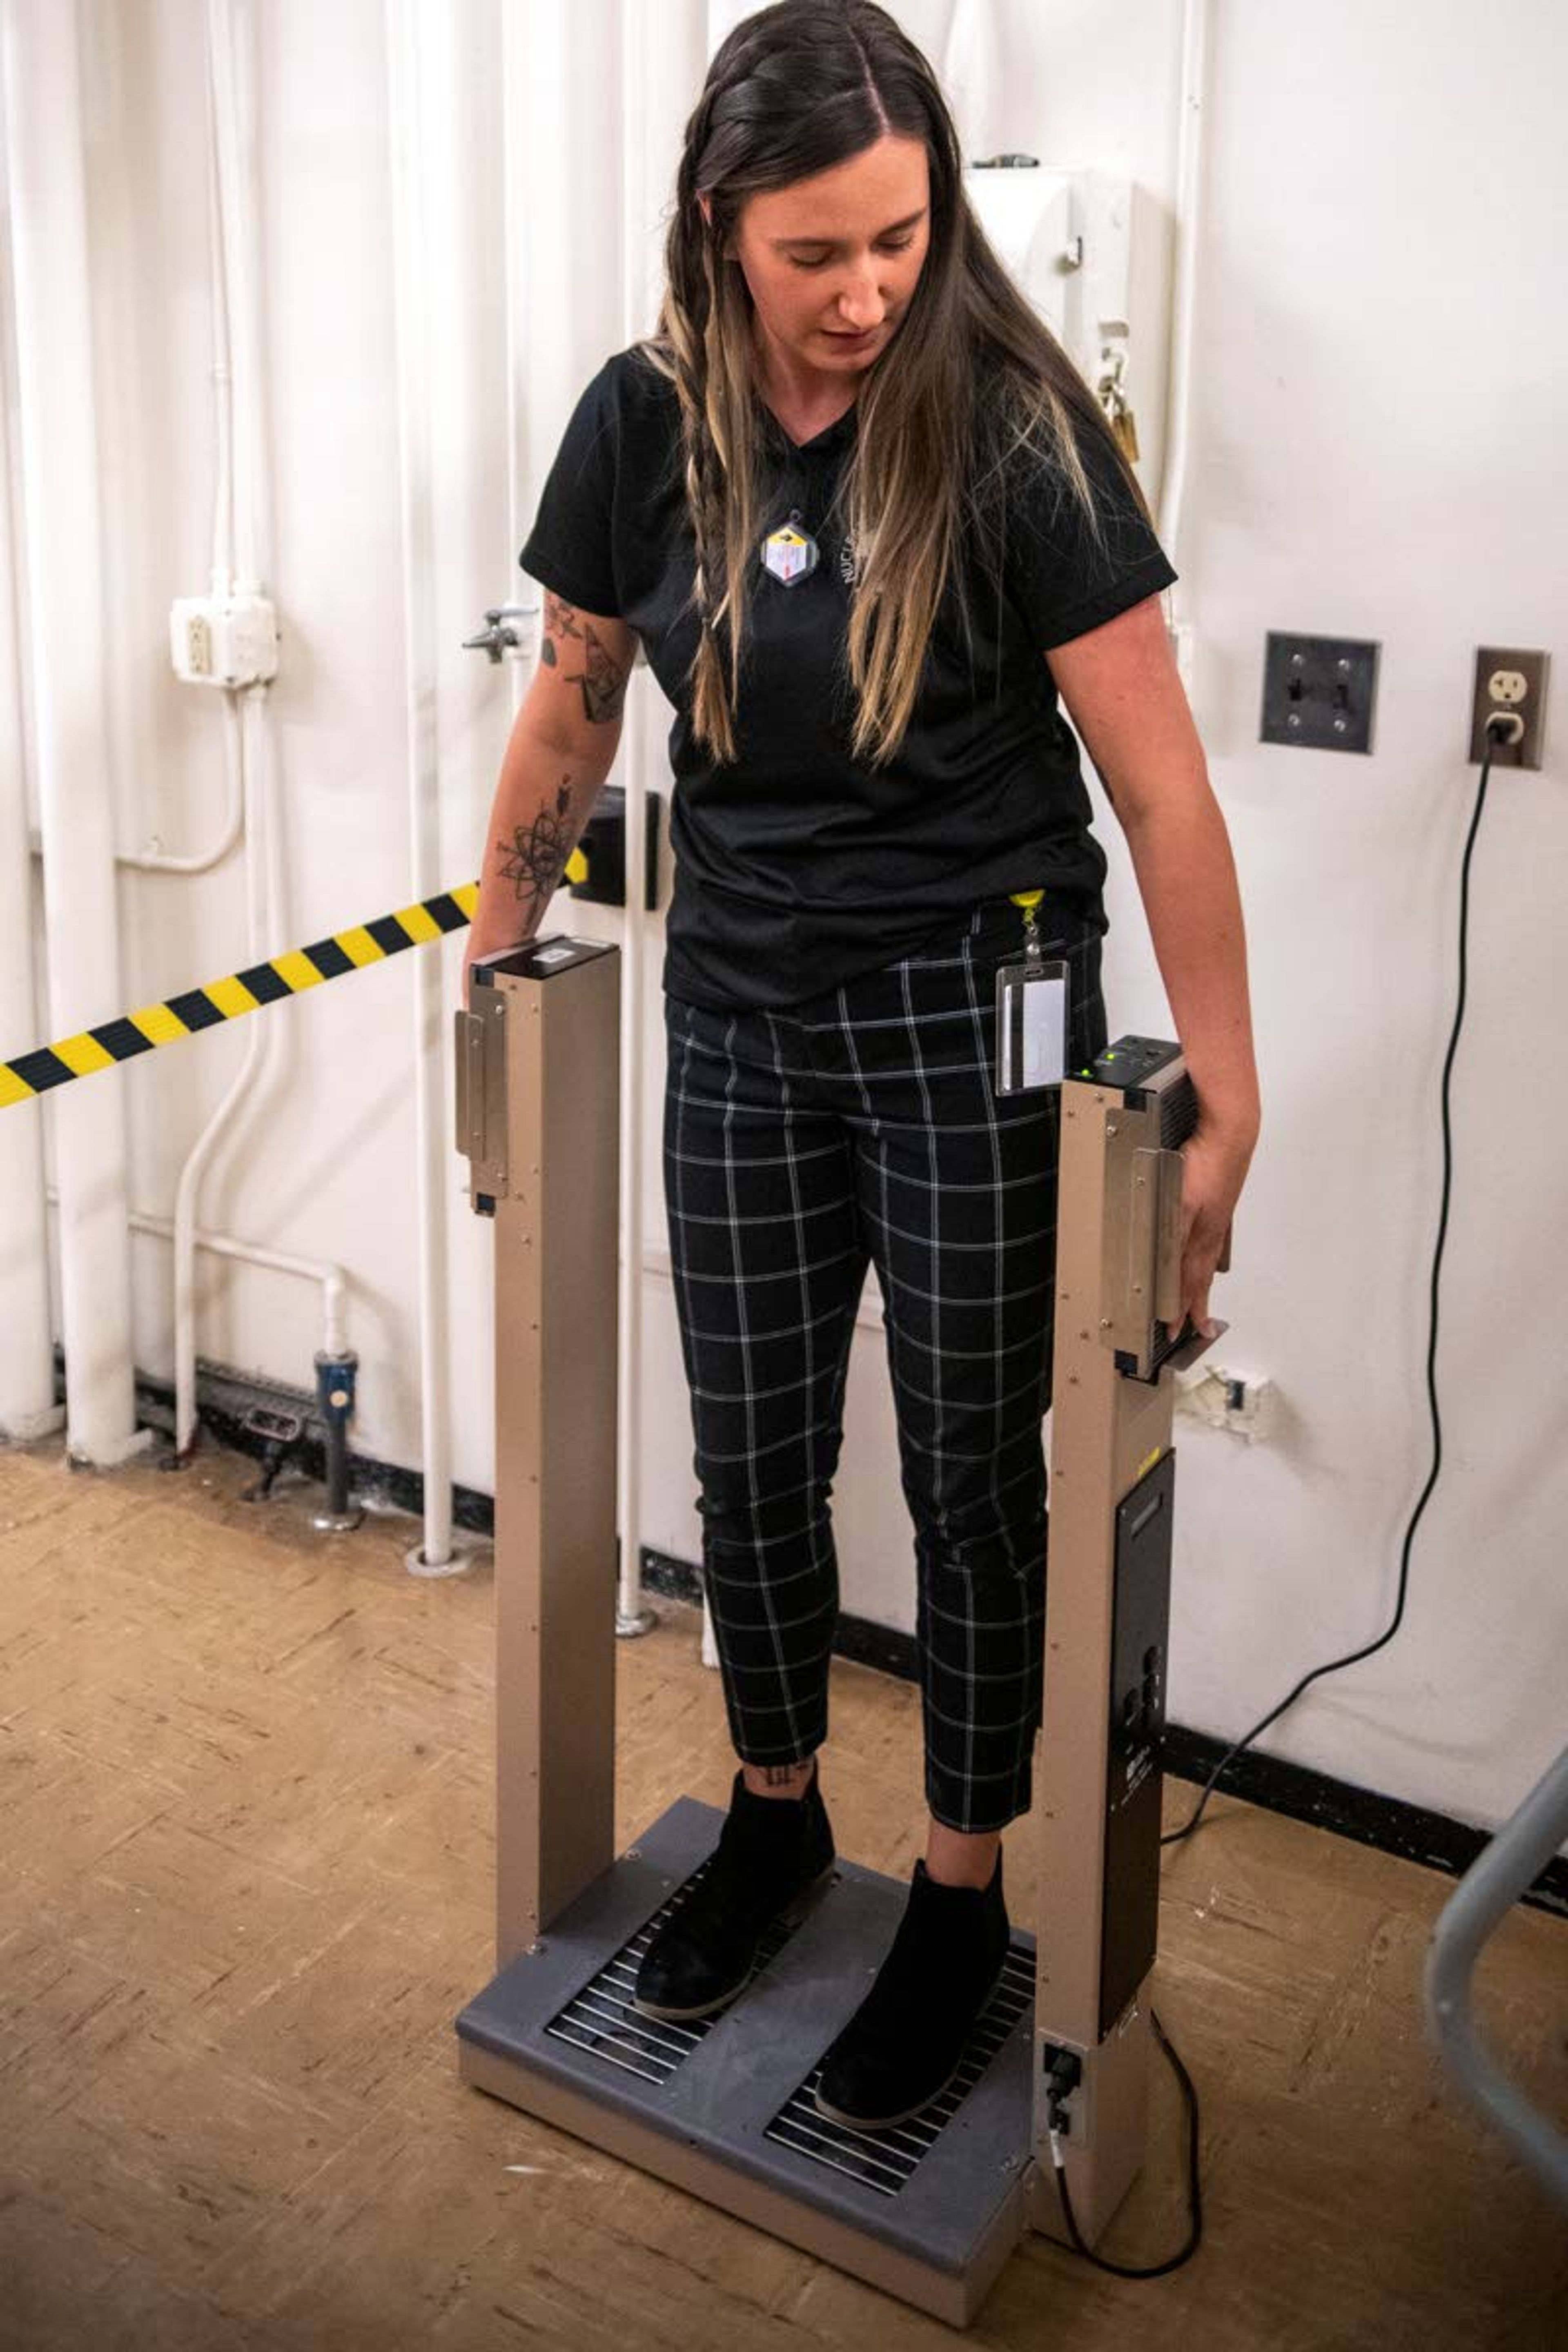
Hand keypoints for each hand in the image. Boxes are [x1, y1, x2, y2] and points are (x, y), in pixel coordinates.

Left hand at [1178, 1115, 1256, 1337]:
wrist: (1229, 1134)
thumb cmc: (1208, 1164)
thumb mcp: (1179, 1202)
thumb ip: (1172, 1237)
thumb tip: (1167, 1272)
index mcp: (1200, 1236)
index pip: (1188, 1281)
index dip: (1180, 1307)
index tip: (1176, 1330)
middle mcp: (1210, 1231)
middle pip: (1200, 1276)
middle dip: (1195, 1304)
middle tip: (1196, 1327)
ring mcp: (1216, 1217)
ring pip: (1206, 1258)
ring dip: (1201, 1282)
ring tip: (1201, 1299)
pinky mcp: (1217, 1202)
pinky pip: (1211, 1239)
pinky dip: (1206, 1254)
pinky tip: (1205, 1251)